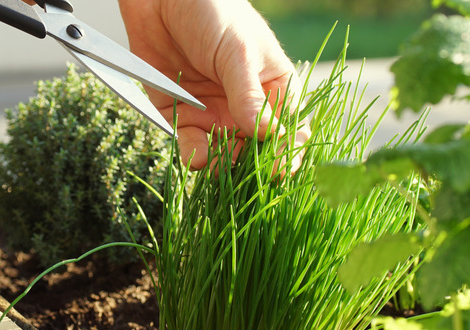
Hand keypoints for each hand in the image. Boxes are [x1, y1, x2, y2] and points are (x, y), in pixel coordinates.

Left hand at [118, 0, 308, 170]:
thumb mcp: (237, 53)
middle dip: (253, 166)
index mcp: (272, 87)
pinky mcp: (180, 115)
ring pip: (224, 154)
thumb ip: (249, 96)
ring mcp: (213, 113)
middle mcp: (245, 107)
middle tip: (247, 174)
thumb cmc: (212, 12)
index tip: (282, 168)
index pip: (289, 129)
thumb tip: (268, 134)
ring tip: (219, 165)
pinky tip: (197, 157)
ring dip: (223, 165)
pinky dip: (193, 155)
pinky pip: (189, 145)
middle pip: (256, 150)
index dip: (287, 151)